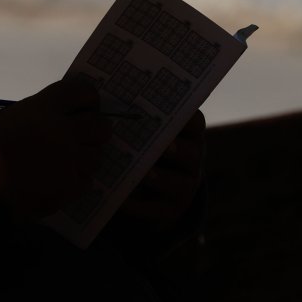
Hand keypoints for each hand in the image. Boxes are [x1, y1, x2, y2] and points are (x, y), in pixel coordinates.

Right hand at [0, 78, 111, 220]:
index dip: (87, 98)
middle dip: (93, 127)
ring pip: (96, 154)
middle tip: (82, 133)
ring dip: (85, 154)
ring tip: (66, 159)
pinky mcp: (70, 187)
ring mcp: (70, 160)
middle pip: (99, 125)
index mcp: (44, 108)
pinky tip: (60, 178)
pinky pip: (87, 178)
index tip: (85, 105)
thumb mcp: (10, 117)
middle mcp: (63, 131)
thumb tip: (63, 115)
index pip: (83, 93)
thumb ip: (39, 113)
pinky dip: (77, 178)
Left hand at [113, 110, 205, 233]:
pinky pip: (158, 209)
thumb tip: (105, 91)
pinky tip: (122, 199)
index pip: (195, 123)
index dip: (187, 119)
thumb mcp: (145, 133)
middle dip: (178, 150)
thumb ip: (137, 117)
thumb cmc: (143, 149)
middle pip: (192, 154)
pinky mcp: (171, 210)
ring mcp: (185, 187)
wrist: (150, 192)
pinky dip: (140, 205)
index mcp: (188, 136)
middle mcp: (192, 161)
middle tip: (164, 146)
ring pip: (180, 184)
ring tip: (145, 174)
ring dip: (162, 178)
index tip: (172, 112)